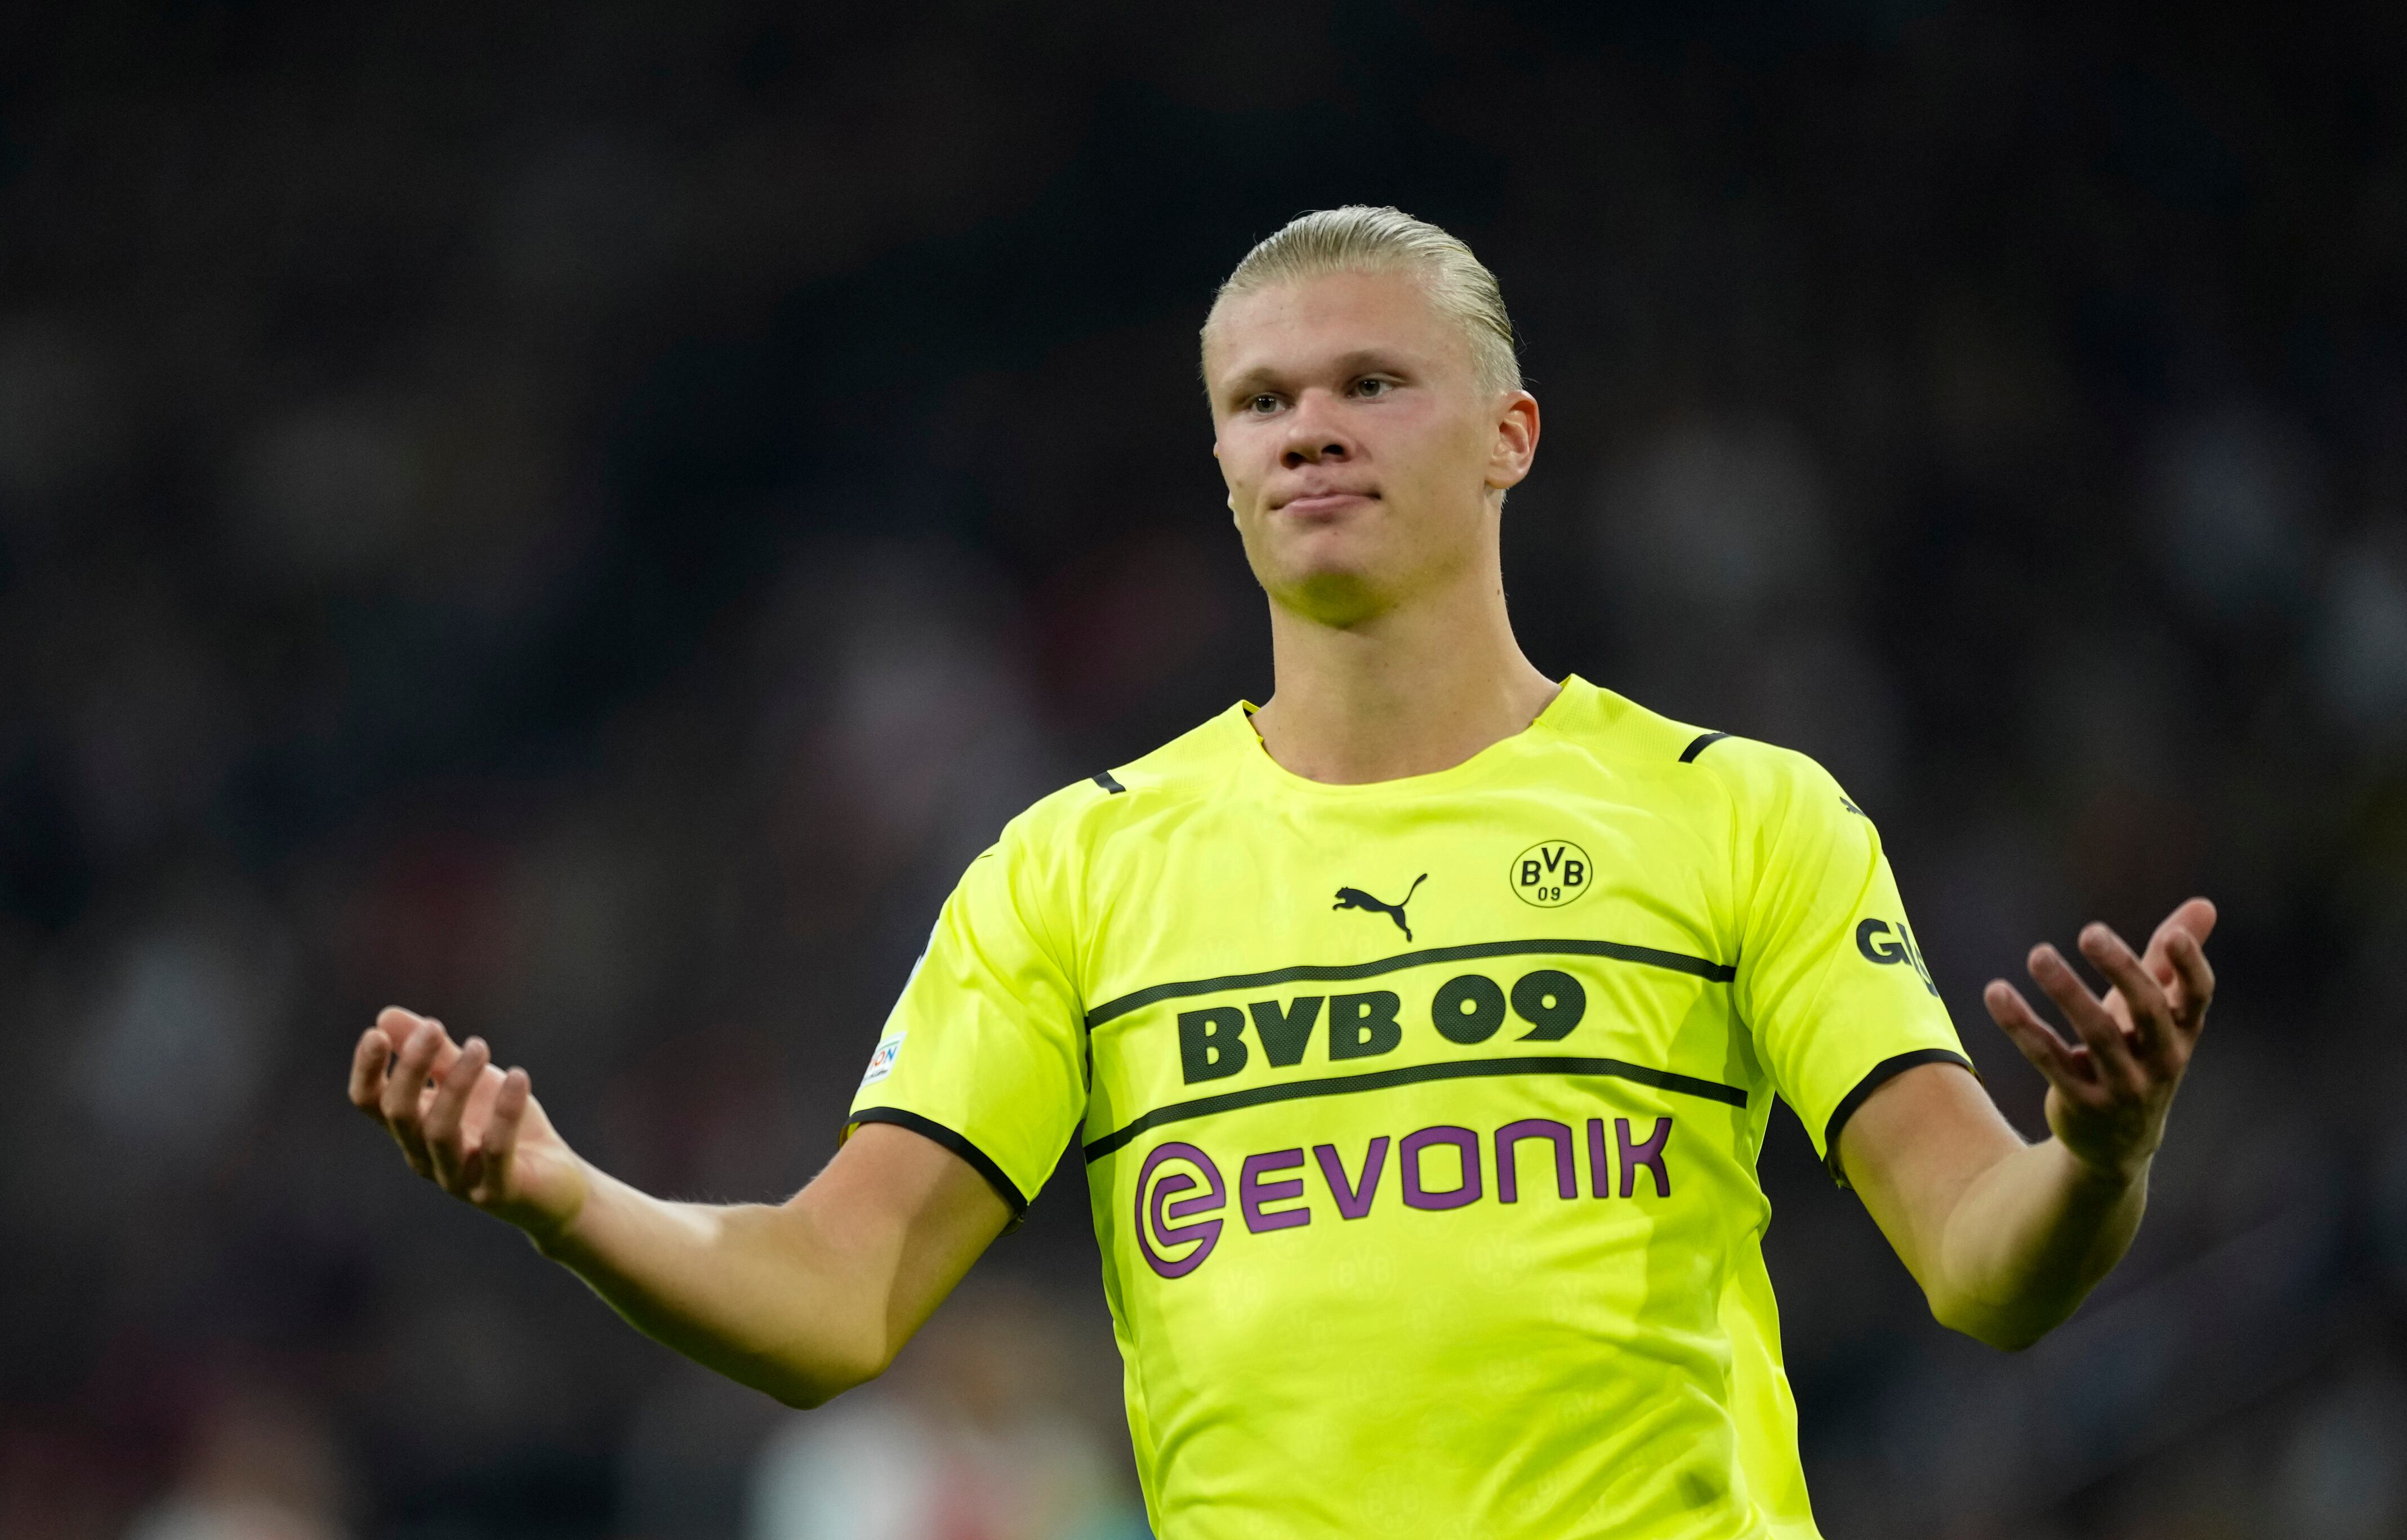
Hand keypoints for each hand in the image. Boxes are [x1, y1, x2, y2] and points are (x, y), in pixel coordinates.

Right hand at [349, 1007, 589, 1244]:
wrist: (554, 1182)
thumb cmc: (502, 1126)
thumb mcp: (471, 1082)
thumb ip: (435, 1054)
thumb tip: (385, 1016)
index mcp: (413, 1128)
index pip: (372, 1103)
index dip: (367, 1071)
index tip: (375, 1033)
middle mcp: (425, 1156)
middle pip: (400, 1114)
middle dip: (411, 1069)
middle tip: (434, 1027)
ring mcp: (457, 1178)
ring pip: (440, 1132)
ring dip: (457, 1084)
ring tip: (479, 1045)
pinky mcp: (495, 1190)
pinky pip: (495, 1151)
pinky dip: (505, 1113)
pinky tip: (519, 1077)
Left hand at [1982, 898, 2216, 1184]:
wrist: (2117, 1143)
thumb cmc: (2138, 1055)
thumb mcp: (2156, 1012)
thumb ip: (2169, 960)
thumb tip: (2204, 903)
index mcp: (2183, 1033)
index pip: (2198, 997)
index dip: (2190, 967)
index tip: (2173, 936)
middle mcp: (2161, 1060)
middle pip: (2147, 1011)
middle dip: (2121, 970)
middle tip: (2089, 931)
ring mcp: (2123, 1085)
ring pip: (2096, 1034)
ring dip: (2066, 991)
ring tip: (2038, 954)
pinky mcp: (2082, 1102)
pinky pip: (2049, 1058)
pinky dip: (2022, 1025)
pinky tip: (1996, 992)